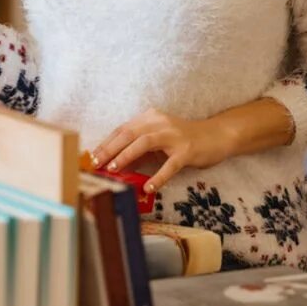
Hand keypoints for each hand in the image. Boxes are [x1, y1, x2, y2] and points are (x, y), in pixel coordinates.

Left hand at [90, 108, 235, 192]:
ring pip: (144, 143)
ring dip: (126, 156)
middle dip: (109, 149)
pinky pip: (170, 164)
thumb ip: (138, 150)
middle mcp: (159, 122)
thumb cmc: (182, 140)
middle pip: (128, 133)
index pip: (122, 130)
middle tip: (94, 163)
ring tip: (113, 169)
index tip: (90, 156)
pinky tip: (148, 187)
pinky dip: (158, 176)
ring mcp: (174, 136)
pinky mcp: (187, 150)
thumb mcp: (158, 141)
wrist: (216, 135)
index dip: (105, 143)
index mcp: (149, 118)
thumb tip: (114, 165)